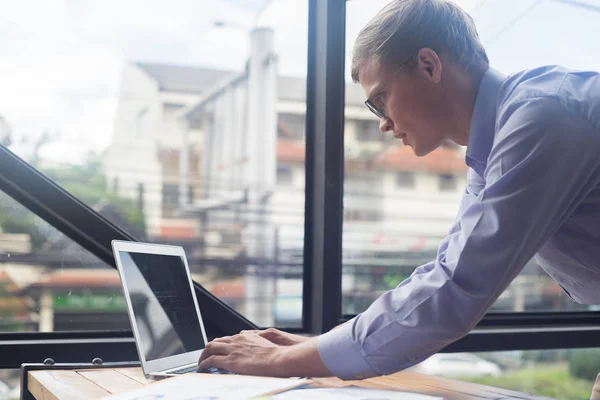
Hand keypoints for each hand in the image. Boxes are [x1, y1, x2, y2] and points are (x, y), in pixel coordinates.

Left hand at [197, 331, 331, 377]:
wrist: (279, 359)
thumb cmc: (277, 355)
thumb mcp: (267, 345)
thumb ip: (257, 345)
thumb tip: (255, 349)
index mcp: (245, 337)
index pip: (227, 339)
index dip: (220, 345)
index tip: (219, 351)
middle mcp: (236, 340)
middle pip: (215, 341)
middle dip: (208, 349)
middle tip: (205, 357)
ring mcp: (232, 349)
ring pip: (209, 348)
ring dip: (203, 356)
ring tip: (201, 364)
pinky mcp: (229, 361)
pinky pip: (210, 361)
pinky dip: (203, 364)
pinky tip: (202, 369)